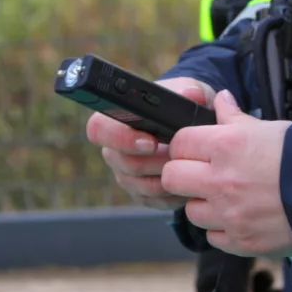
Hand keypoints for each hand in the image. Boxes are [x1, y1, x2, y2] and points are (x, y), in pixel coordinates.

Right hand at [86, 77, 215, 209]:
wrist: (190, 127)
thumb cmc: (181, 105)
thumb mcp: (186, 91)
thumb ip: (187, 91)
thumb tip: (191, 95)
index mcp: (113, 121)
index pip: (99, 130)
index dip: (122, 138)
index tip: (151, 141)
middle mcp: (113, 151)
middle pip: (126, 164)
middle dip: (158, 161)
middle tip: (181, 155)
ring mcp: (126, 176)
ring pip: (143, 186)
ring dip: (169, 177)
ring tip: (189, 165)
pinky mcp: (141, 195)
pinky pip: (156, 201)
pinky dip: (175, 192)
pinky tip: (191, 180)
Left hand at [163, 90, 291, 257]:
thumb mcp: (267, 128)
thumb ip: (234, 117)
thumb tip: (220, 99)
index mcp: (225, 146)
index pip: (179, 143)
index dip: (186, 146)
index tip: (195, 150)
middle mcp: (220, 181)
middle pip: (172, 178)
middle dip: (183, 175)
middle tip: (200, 175)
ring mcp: (228, 214)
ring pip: (191, 211)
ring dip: (204, 204)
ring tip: (228, 198)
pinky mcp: (239, 241)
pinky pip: (213, 236)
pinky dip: (222, 229)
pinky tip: (241, 217)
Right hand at [196, 249, 282, 291]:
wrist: (240, 206)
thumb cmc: (235, 242)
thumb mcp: (236, 275)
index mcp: (208, 288)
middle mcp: (216, 284)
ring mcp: (229, 274)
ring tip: (279, 290)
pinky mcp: (243, 265)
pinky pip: (255, 288)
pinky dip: (265, 288)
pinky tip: (275, 278)